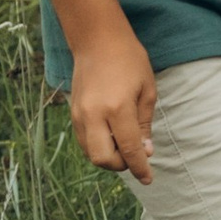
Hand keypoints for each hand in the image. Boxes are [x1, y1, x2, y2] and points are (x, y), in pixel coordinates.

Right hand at [69, 29, 157, 184]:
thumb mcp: (146, 90)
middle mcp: (94, 115)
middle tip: (135, 156)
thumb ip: (144, 124)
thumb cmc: (129, 60)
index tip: (148, 179)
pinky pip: (83, 141)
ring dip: (108, 157)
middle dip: (121, 165)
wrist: (97, 40)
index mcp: (118, 108)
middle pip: (103, 159)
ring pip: (90, 153)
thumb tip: (144, 152)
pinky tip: (111, 135)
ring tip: (124, 143)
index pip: (130, 149)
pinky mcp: (72, 113)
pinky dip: (98, 146)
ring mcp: (79, 115)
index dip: (140, 168)